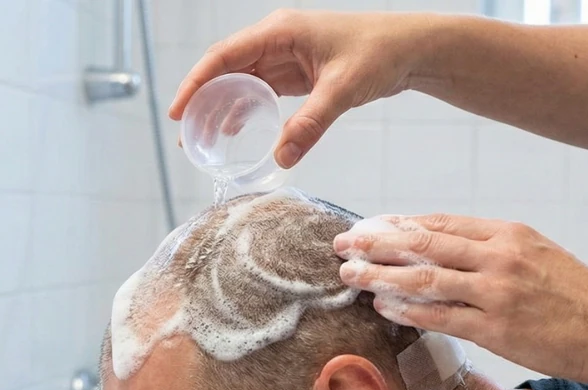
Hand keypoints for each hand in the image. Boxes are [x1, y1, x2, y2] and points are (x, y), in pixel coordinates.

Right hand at [169, 10, 420, 168]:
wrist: (409, 49)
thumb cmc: (379, 53)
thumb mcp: (342, 89)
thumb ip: (311, 124)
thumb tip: (282, 159)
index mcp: (280, 31)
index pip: (224, 56)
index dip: (196, 83)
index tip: (178, 112)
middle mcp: (276, 40)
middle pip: (226, 70)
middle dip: (203, 101)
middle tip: (187, 136)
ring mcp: (285, 56)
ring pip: (241, 83)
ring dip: (222, 108)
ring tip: (202, 139)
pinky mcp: (297, 73)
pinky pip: (261, 92)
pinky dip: (246, 110)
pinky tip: (233, 132)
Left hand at [333, 215, 587, 382]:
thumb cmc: (578, 296)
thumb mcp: (539, 253)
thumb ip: (494, 248)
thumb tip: (446, 248)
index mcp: (508, 233)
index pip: (439, 222)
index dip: (397, 224)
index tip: (367, 225)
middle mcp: (500, 256)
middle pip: (424, 243)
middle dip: (376, 242)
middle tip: (343, 244)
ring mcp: (497, 293)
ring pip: (424, 279)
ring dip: (380, 276)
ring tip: (350, 276)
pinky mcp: (496, 329)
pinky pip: (440, 317)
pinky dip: (407, 311)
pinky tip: (382, 308)